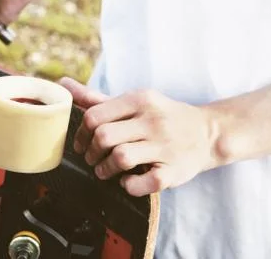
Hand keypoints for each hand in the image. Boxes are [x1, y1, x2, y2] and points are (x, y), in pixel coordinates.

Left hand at [59, 77, 220, 196]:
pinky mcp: (173, 172)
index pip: (94, 115)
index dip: (80, 134)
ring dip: (104, 169)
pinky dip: (128, 185)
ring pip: (120, 158)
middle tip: (91, 158)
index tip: (81, 143)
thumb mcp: (134, 101)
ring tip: (105, 170)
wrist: (208, 132)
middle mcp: (153, 120)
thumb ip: (97, 97)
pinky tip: (128, 180)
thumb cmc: (162, 116)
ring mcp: (165, 146)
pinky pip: (141, 183)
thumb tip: (62, 83)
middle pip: (103, 136)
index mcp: (140, 99)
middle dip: (89, 152)